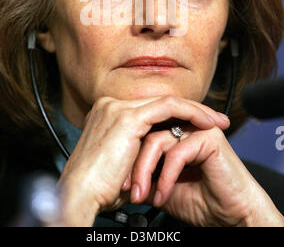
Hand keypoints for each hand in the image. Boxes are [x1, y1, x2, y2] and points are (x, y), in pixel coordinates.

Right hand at [56, 95, 229, 225]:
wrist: (78, 196)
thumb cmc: (99, 189)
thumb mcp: (124, 163)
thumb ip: (141, 151)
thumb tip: (161, 155)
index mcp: (108, 114)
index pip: (151, 108)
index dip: (177, 115)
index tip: (197, 124)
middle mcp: (111, 105)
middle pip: (161, 101)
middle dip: (192, 110)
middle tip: (216, 119)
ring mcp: (117, 108)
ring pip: (168, 101)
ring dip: (197, 110)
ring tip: (218, 121)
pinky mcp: (127, 117)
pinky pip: (168, 108)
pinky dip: (191, 113)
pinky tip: (207, 123)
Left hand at [128, 124, 283, 226]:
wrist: (231, 216)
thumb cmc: (201, 201)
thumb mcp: (160, 188)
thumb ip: (143, 175)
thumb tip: (119, 175)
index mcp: (174, 130)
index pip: (142, 132)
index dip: (129, 156)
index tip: (120, 183)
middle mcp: (185, 124)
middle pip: (145, 133)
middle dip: (134, 165)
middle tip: (126, 190)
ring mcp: (197, 128)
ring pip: (156, 141)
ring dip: (145, 171)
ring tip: (141, 196)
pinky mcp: (208, 138)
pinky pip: (176, 153)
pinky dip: (164, 177)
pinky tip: (161, 195)